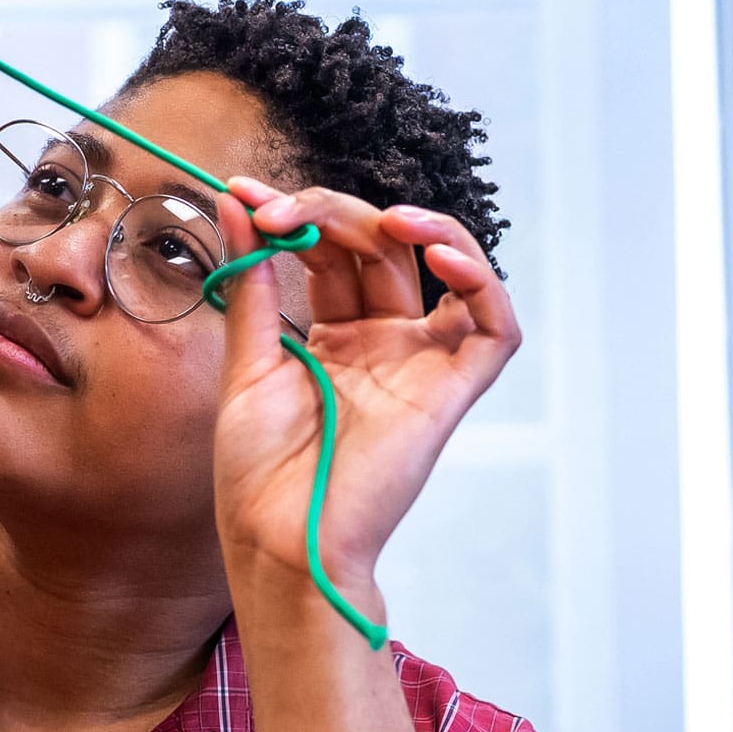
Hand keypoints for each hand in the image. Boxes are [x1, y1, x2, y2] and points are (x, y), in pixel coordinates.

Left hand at [211, 180, 521, 609]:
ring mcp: (418, 364)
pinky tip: (440, 256)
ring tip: (377, 215)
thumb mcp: (247, 362)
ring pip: (445, 268)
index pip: (330, 251)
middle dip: (330, 213)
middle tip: (276, 209)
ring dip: (420, 226)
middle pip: (380, 248)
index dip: (295, 214)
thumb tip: (238, 205)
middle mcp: (381, 344)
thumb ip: (255, 284)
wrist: (276, 538)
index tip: (243, 194)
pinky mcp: (451, 392)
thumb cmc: (258, 472)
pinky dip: (482, 281)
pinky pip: (494, 328)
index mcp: (333, 338)